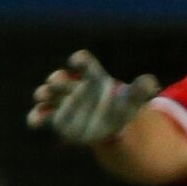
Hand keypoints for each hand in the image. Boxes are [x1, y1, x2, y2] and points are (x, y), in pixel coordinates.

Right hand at [28, 49, 158, 145]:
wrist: (110, 124)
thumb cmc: (120, 107)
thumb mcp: (133, 100)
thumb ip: (141, 91)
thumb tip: (152, 82)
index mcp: (93, 78)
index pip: (86, 65)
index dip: (81, 62)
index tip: (77, 60)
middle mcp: (75, 87)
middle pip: (64, 80)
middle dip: (58, 80)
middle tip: (55, 81)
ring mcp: (64, 102)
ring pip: (50, 95)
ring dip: (45, 94)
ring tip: (42, 95)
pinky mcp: (57, 118)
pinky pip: (44, 115)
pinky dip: (37, 117)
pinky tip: (34, 121)